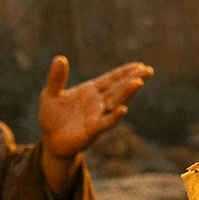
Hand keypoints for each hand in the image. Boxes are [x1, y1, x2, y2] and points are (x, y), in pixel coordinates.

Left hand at [37, 56, 152, 181]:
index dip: (125, 72)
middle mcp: (98, 104)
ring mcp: (97, 117)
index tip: (140, 65)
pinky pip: (105, 123)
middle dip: (132, 79)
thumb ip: (56, 78)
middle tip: (148, 70)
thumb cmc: (52, 116)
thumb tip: (60, 58)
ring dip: (127, 93)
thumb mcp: (50, 94)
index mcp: (91, 92)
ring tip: (138, 81)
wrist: (50, 141)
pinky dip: (114, 117)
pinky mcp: (91, 131)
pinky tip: (123, 109)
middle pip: (118, 89)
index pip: (111, 80)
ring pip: (115, 103)